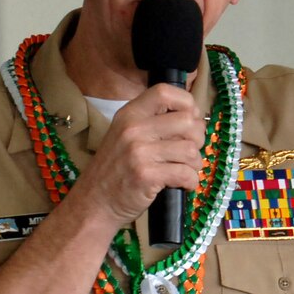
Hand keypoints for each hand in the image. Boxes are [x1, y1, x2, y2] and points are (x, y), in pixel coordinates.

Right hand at [70, 83, 205, 225]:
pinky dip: (191, 182)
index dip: (187, 103)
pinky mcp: (146, 175)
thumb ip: (153, 122)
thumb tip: (195, 117)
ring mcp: (139, 152)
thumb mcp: (126, 135)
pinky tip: (183, 185)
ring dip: (194, 164)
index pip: (165, 91)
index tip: (191, 120)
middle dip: (198, 138)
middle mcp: (133, 129)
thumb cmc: (116, 169)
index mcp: (129, 114)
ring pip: (191, 149)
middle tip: (189, 152)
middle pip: (187, 121)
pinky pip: (186, 173)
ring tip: (184, 171)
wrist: (94, 202)